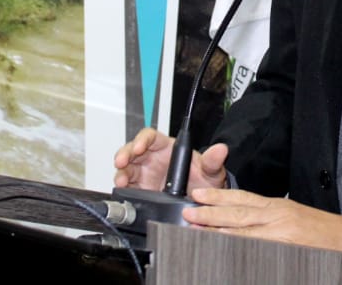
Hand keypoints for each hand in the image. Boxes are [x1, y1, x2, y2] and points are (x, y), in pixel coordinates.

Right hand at [112, 127, 228, 191]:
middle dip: (124, 154)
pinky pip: (127, 187)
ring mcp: (145, 175)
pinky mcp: (141, 191)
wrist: (202, 205)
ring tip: (122, 180)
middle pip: (132, 150)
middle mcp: (152, 159)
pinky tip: (123, 191)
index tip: (139, 147)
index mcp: (167, 148)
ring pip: (126, 168)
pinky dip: (122, 188)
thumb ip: (213, 161)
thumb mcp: (211, 171)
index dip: (142, 140)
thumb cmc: (204, 181)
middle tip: (121, 162)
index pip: (150, 137)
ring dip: (121, 172)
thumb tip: (221, 149)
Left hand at [182, 188, 341, 254]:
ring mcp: (280, 237)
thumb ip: (265, 216)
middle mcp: (277, 218)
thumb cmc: (320, 230)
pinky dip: (239, 251)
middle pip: (238, 215)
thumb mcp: (291, 214)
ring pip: (243, 234)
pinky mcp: (285, 252)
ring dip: (218, 233)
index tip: (198, 196)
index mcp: (277, 207)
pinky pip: (256, 251)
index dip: (218, 197)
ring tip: (198, 231)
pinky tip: (224, 252)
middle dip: (211, 214)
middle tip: (189, 213)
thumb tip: (236, 220)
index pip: (242, 199)